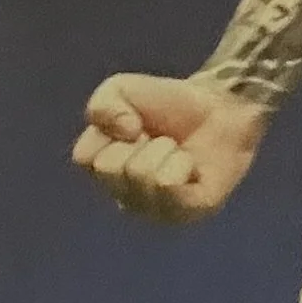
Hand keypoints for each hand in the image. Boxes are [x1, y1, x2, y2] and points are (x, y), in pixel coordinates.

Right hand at [71, 74, 270, 223]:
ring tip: (176, 149)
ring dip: (163, 149)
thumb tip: (124, 132)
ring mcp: (156, 210)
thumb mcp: (120, 90)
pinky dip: (181, 163)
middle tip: (156, 138)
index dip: (108, 133)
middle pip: (111, 169)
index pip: (85, 159)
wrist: (216, 107)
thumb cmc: (165, 104)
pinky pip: (169, 185)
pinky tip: (191, 165)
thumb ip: (102, 105)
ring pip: (141, 175)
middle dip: (137, 141)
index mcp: (105, 173)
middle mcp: (126, 197)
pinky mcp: (188, 212)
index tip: (131, 125)